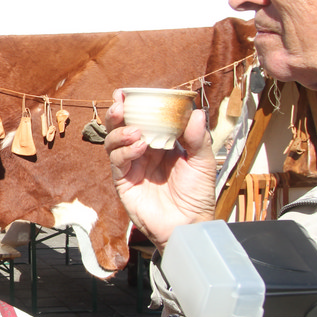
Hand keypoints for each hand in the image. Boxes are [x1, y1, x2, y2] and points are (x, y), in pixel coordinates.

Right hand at [104, 89, 218, 248]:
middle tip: (120, 104)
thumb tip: (196, 112)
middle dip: (117, 114)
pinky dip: (125, 151)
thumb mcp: (203, 162)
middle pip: (121, 127)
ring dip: (120, 132)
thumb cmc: (197, 195)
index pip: (143, 119)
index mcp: (160, 143)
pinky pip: (117, 161)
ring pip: (113, 142)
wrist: (188, 224)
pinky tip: (139, 147)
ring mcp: (131, 166)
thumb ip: (198, 138)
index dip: (135, 105)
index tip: (130, 93)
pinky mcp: (124, 182)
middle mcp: (143, 152)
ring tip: (136, 131)